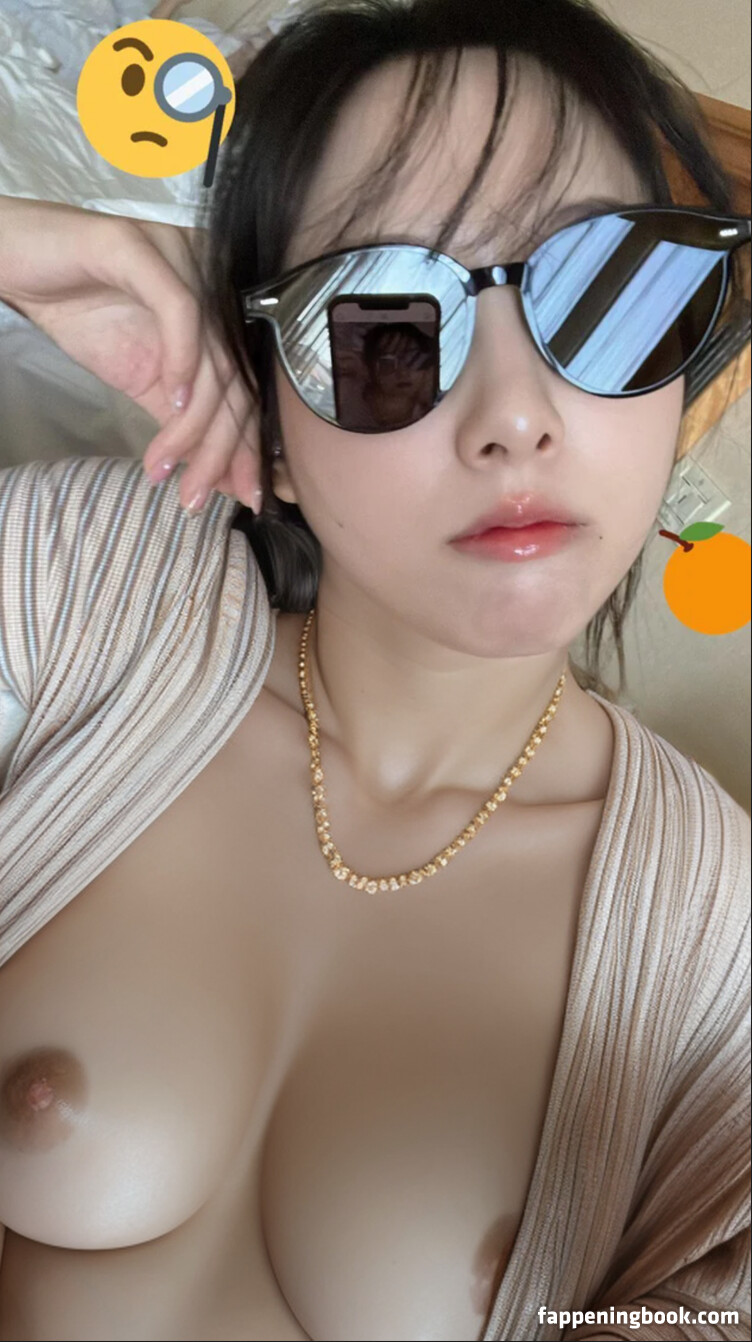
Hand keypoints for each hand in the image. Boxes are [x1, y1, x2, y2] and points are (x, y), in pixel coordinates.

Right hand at [0, 196, 261, 511]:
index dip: (248, 445)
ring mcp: (178, 258)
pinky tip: (173, 406)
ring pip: (212, 355)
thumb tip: (218, 475)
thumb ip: (179, 418)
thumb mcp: (137, 377)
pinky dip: (183, 361)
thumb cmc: (74, 311)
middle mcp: (207, 283)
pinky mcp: (139, 247)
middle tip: (198, 498)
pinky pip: (179, 309)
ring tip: (165, 468)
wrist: (11, 260)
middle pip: (234, 379)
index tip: (243, 498)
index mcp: (212, 316)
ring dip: (193, 424)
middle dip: (223, 449)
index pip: (243, 387)